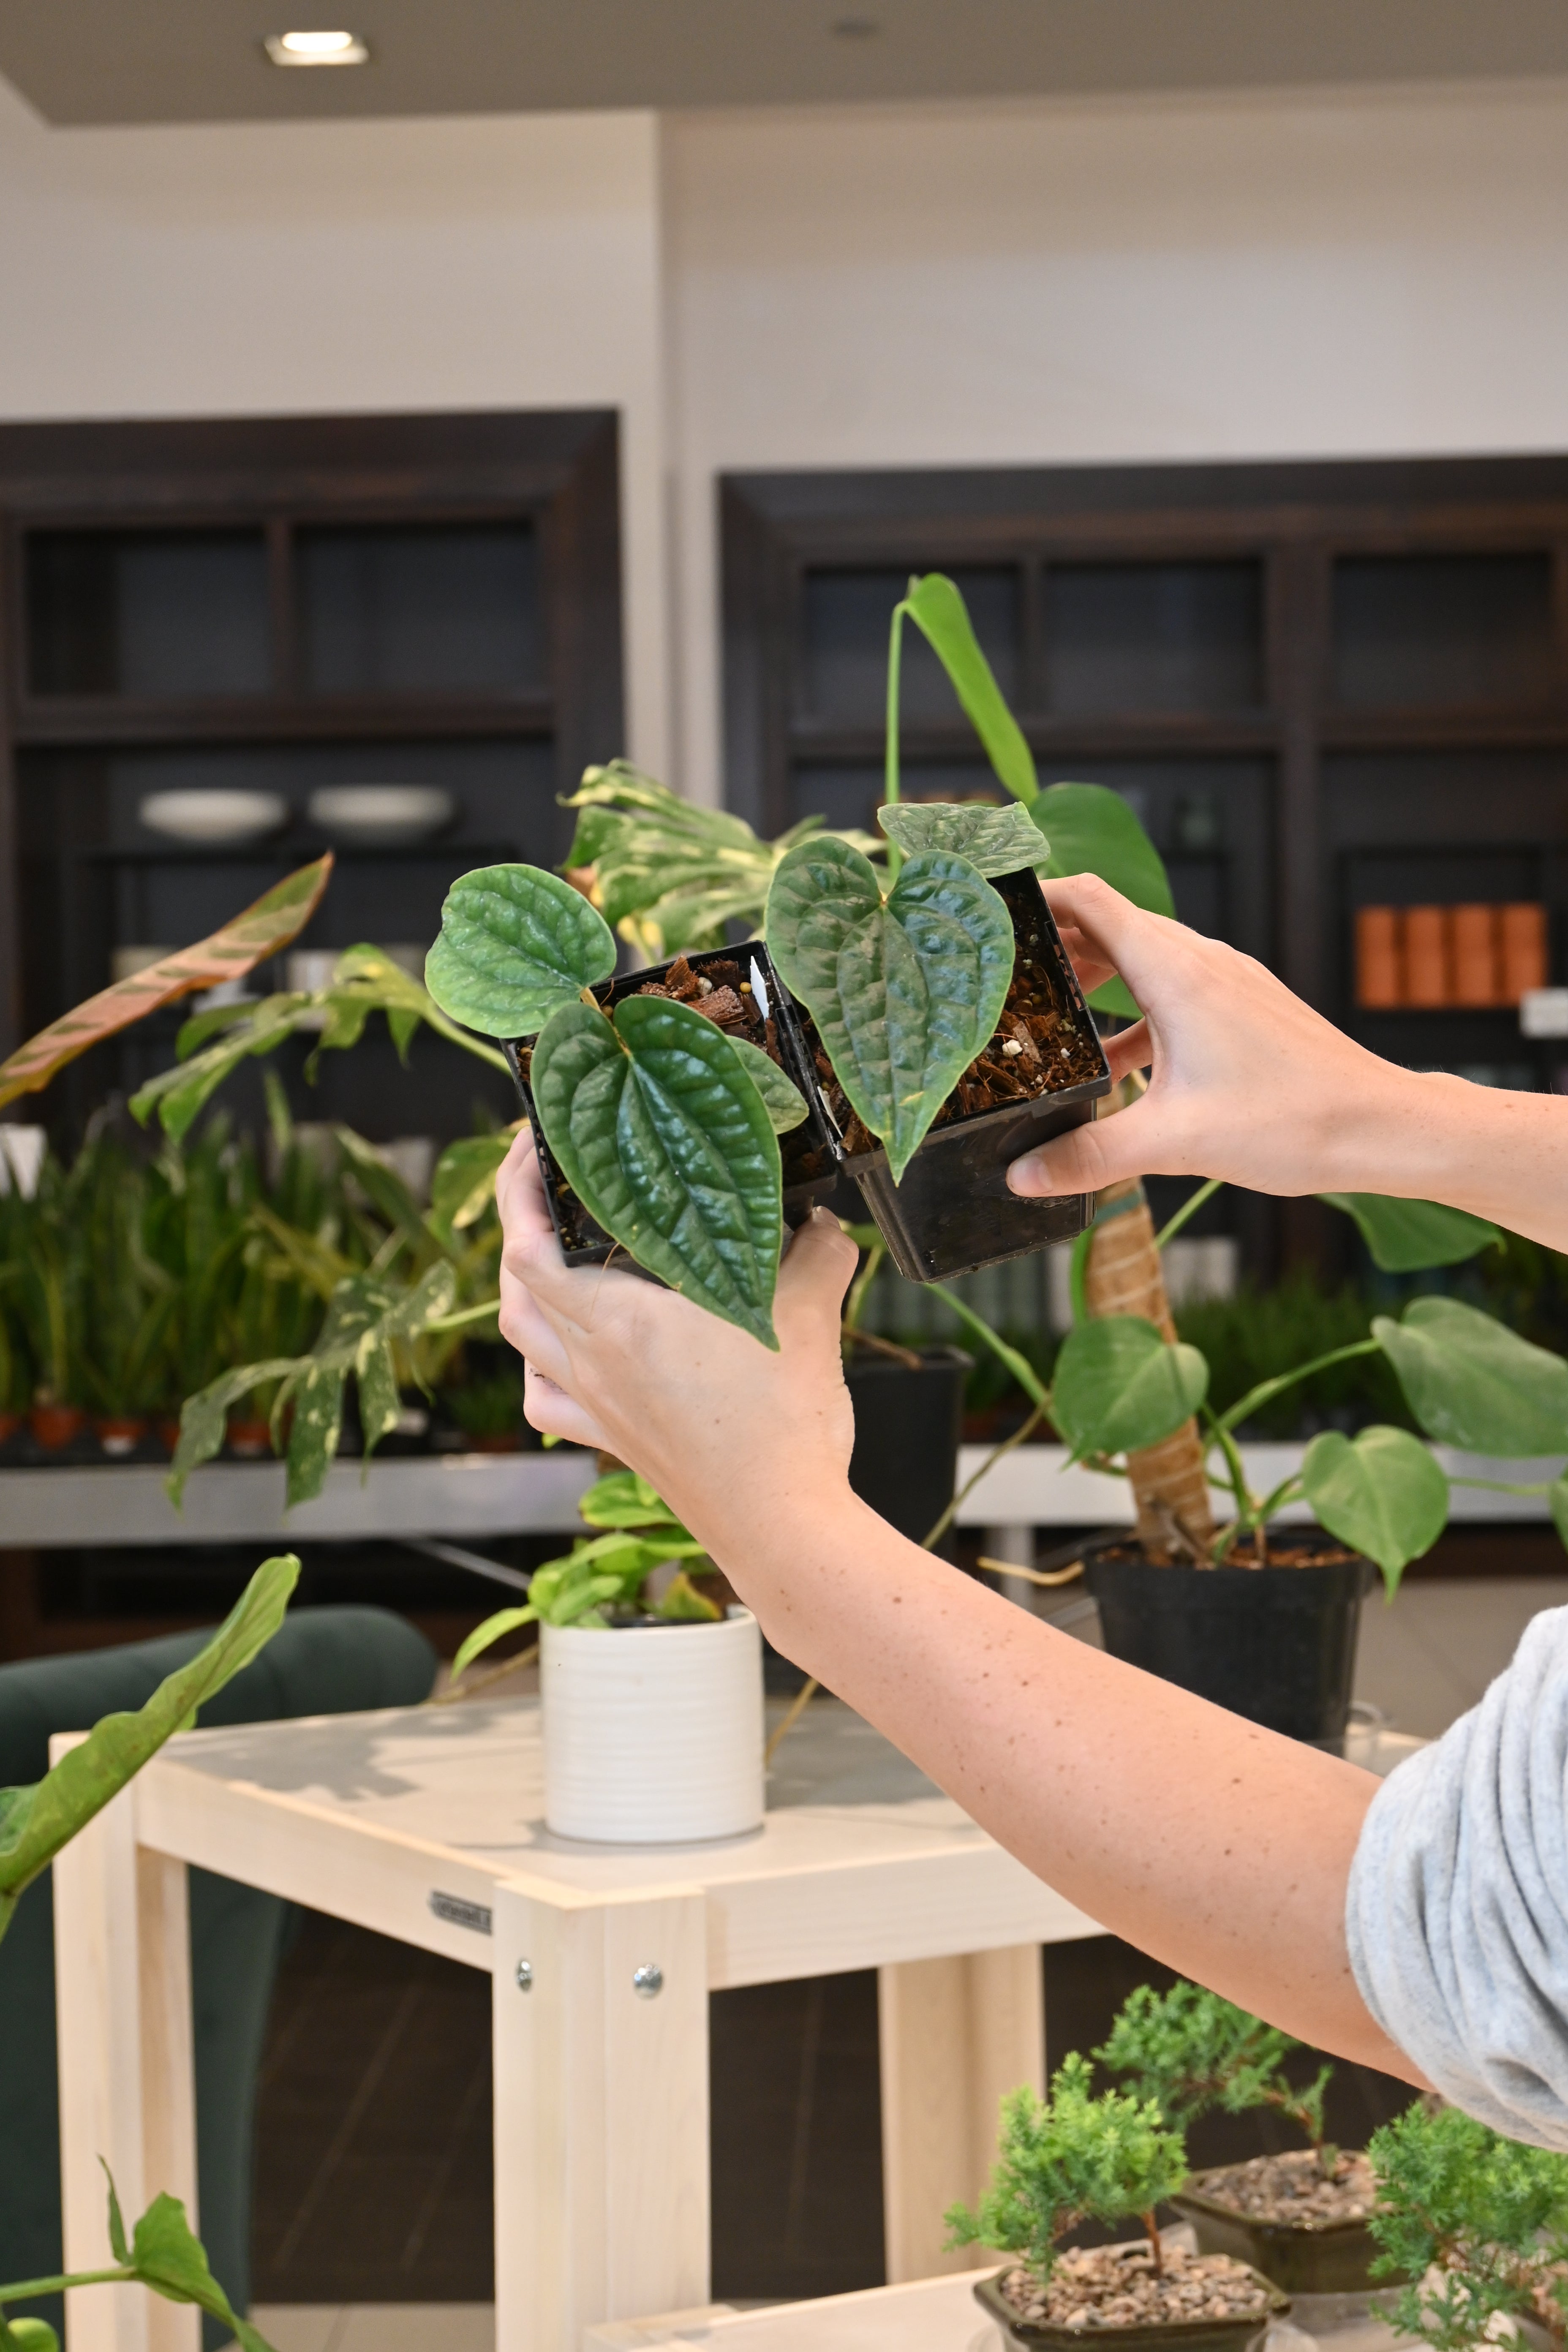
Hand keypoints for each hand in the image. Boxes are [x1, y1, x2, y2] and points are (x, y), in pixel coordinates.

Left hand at [495, 1129, 859, 1555]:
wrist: (781, 1526)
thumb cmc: (785, 1425)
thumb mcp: (812, 1314)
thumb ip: (819, 1250)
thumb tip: (824, 1216)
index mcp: (621, 1321)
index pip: (527, 1246)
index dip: (516, 1189)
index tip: (529, 1144)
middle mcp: (593, 1363)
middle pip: (516, 1287)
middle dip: (518, 1227)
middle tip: (544, 1187)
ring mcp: (598, 1408)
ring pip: (526, 1340)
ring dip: (522, 1292)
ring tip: (547, 1255)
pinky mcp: (615, 1443)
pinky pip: (549, 1400)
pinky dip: (540, 1368)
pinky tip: (559, 1355)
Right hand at [1009, 875, 1402, 1201]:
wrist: (1380, 1127)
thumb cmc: (1292, 1121)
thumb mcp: (1176, 1142)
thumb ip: (1091, 1156)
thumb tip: (1022, 1173)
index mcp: (1178, 974)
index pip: (1091, 900)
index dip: (1038, 897)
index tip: (993, 915)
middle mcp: (1203, 963)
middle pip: (1111, 926)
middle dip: (1054, 946)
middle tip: (1005, 980)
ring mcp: (1229, 982)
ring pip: (1144, 959)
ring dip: (1095, 980)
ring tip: (1050, 1020)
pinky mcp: (1245, 1007)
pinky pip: (1174, 991)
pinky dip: (1135, 1013)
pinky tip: (1116, 1066)